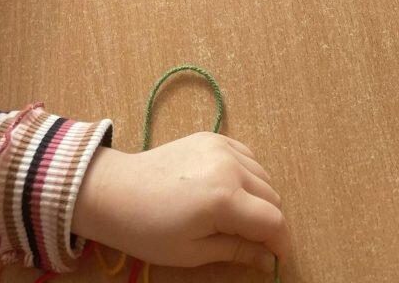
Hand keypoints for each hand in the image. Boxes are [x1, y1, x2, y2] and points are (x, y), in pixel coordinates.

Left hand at [72, 133, 290, 270]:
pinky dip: (248, 175)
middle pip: (272, 197)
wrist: (117, 192)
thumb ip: (237, 251)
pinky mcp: (214, 137)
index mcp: (225, 199)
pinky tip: (230, 190)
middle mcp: (230, 167)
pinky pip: (247, 156)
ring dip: (260, 198)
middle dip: (269, 222)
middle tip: (252, 242)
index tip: (277, 259)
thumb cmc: (149, 231)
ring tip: (237, 217)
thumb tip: (269, 261)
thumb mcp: (193, 252)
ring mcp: (222, 147)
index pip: (273, 221)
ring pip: (263, 175)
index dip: (281, 242)